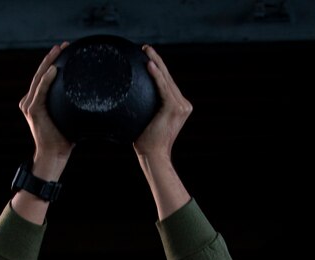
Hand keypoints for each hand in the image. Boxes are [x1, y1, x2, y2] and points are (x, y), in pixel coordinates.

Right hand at [19, 42, 73, 174]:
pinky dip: (46, 80)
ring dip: (49, 63)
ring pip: (39, 79)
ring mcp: (29, 105)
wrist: (55, 154)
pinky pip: (40, 91)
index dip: (52, 62)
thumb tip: (93, 95)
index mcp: (36, 101)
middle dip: (51, 58)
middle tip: (62, 45)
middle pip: (41, 74)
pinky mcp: (33, 110)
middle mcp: (29, 101)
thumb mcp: (69, 117)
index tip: (63, 50)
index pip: (44, 78)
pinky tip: (53, 70)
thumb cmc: (64, 139)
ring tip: (58, 50)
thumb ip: (72, 105)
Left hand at [133, 46, 192, 160]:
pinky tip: (149, 65)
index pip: (168, 83)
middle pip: (168, 78)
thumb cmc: (147, 144)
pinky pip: (163, 87)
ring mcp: (181, 106)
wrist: (154, 156)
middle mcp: (183, 104)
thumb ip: (147, 109)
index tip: (148, 57)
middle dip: (157, 60)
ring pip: (166, 79)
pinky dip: (156, 76)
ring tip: (146, 50)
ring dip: (156, 62)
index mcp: (179, 107)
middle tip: (145, 48)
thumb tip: (130, 100)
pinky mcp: (175, 108)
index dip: (159, 68)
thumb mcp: (148, 122)